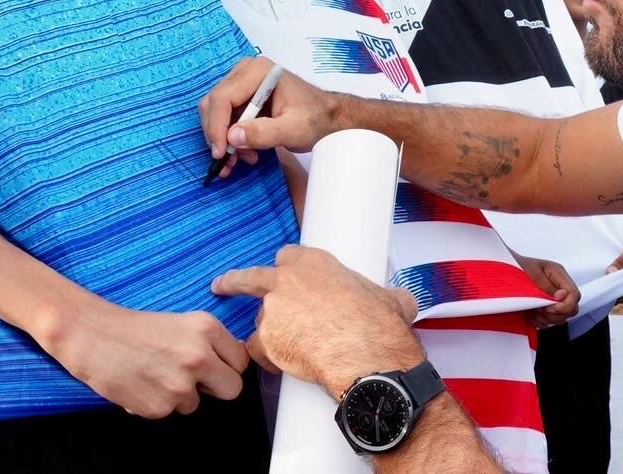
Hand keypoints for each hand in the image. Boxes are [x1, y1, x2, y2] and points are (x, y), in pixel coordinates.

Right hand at [43, 303, 249, 418]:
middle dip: (215, 388)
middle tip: (194, 379)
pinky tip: (141, 383)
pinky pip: (168, 412)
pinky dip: (155, 403)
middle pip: (232, 389)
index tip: (216, 366)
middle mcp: (199, 356)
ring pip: (195, 403)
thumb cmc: (133, 328)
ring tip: (154, 374)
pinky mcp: (160, 407)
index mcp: (206, 328)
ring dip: (178, 395)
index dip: (227, 366)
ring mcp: (180, 385)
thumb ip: (210, 342)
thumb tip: (231, 361)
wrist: (93, 336)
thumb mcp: (181, 322)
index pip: (240, 361)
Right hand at [199, 58, 340, 179]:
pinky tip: (244, 152)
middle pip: (214, 104)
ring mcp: (242, 83)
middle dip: (219, 135)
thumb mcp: (293, 129)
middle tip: (228, 161)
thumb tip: (233, 137)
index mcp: (259, 72)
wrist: (328, 118)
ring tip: (242, 158)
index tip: (221, 152)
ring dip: (224, 139)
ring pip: (216, 113)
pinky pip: (224, 117)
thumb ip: (264, 133)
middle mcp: (246, 72)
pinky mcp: (242, 97)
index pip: (223, 97)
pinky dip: (229, 138)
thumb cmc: (316, 118)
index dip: (217, 127)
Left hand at [213, 245, 421, 397]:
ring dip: (269, 332)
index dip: (288, 270)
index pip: (288, 256)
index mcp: (314, 262)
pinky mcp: (266, 339)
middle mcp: (287, 280)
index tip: (285, 277)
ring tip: (292, 349)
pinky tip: (282, 364)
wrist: (365, 353)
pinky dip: (265, 357)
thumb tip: (399, 300)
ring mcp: (272, 310)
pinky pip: (257, 349)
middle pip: (250, 277)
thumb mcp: (389, 297)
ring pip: (260, 321)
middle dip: (234, 282)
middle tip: (223, 286)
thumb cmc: (377, 324)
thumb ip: (383, 295)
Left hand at [512, 253, 578, 329]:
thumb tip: (562, 297)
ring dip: (547, 319)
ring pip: (562, 317)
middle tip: (540, 310)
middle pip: (571, 308)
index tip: (548, 308)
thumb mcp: (531, 273)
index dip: (565, 305)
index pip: (574, 295)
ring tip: (533, 312)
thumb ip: (547, 286)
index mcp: (558, 274)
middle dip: (556, 314)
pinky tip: (530, 315)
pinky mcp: (545, 306)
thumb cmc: (515, 266)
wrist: (501, 269)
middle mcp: (558, 286)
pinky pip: (549, 321)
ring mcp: (552, 297)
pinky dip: (540, 321)